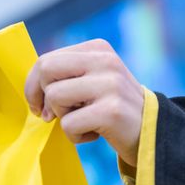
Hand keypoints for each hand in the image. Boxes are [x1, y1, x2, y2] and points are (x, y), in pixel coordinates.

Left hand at [24, 39, 144, 165]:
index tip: (39, 105)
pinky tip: (95, 134)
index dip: (33, 86)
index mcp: (98, 49)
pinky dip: (75, 136)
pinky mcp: (111, 111)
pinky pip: (69, 124)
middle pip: (46, 70)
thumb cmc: (112, 109)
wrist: (152, 132)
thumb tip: (32, 91)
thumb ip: (65, 77)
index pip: (46, 59)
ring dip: (62, 118)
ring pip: (55, 96)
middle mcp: (105, 61)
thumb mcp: (93, 81)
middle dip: (41, 97)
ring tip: (83, 121)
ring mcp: (110, 84)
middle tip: (50, 116)